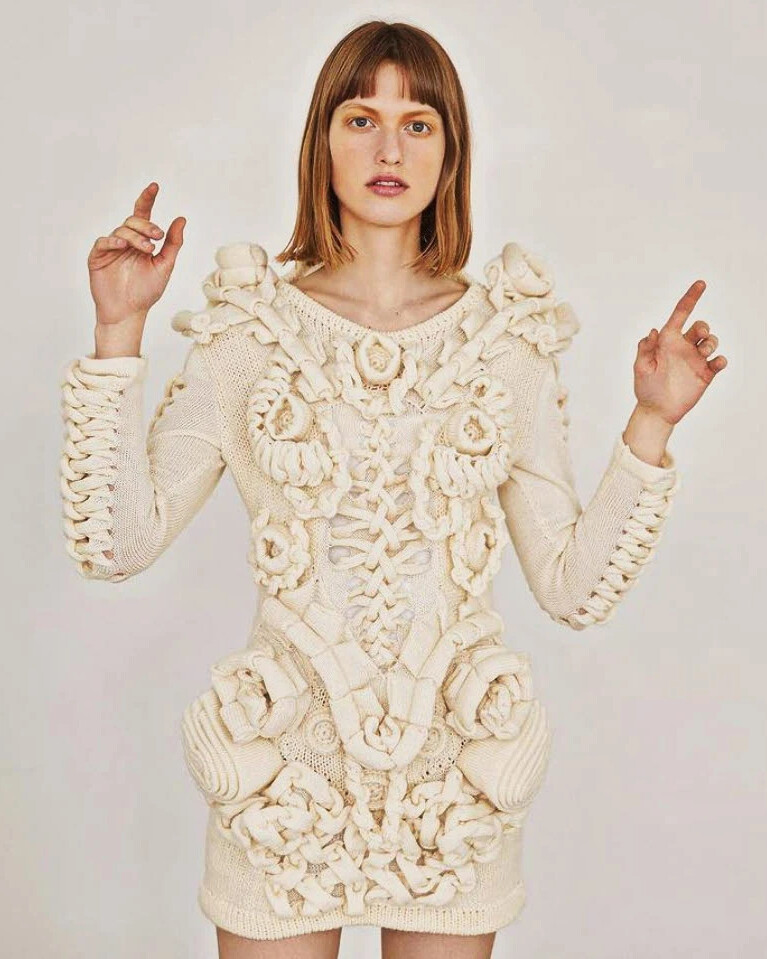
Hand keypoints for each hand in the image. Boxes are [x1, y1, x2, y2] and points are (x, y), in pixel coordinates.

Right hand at [88, 181, 185, 325]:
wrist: (129, 312)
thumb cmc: (146, 291)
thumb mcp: (165, 266)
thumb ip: (172, 243)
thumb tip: (181, 219)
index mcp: (141, 241)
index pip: (143, 214)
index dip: (147, 199)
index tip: (155, 186)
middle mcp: (125, 241)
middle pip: (134, 221)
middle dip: (147, 225)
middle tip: (158, 237)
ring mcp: (110, 248)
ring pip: (121, 230)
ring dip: (136, 237)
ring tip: (147, 249)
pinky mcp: (97, 257)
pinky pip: (103, 242)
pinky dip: (113, 241)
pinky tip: (122, 245)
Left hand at [632, 280, 726, 426]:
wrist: (656, 410)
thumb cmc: (645, 387)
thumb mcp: (640, 367)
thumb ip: (645, 348)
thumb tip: (654, 330)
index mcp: (668, 341)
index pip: (680, 314)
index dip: (690, 298)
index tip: (700, 283)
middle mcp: (683, 347)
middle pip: (701, 326)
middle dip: (703, 327)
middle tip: (699, 337)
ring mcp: (695, 360)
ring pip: (711, 341)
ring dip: (711, 342)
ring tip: (704, 353)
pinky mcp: (705, 373)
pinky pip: (719, 361)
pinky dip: (720, 359)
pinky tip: (715, 363)